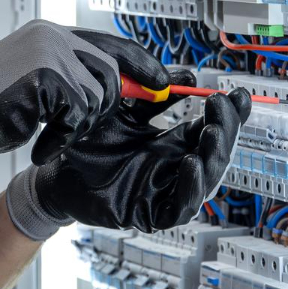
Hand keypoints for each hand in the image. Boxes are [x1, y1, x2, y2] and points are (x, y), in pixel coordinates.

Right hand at [0, 20, 166, 183]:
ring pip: (99, 93)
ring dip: (79, 123)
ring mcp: (50, 53)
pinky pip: (79, 112)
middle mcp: (52, 36)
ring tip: (52, 133)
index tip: (163, 81)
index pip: (110, 42)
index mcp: (50, 33)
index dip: (140, 63)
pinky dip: (62, 136)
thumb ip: (71, 76)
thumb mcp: (35, 82)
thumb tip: (118, 88)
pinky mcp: (48, 76)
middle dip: (110, 103)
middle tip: (92, 123)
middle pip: (111, 69)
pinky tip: (41, 144)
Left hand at [5, 83, 251, 238]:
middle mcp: (170, 167)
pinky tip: (190, 162)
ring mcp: (161, 190)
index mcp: (168, 143)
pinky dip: (190, 188)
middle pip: (214, 153)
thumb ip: (150, 91)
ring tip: (209, 132)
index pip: (210, 129)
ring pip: (205, 181)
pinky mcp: (147, 212)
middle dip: (225, 130)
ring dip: (214, 156)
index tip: (238, 95)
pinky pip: (180, 208)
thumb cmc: (82, 138)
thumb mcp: (120, 105)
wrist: (49, 164)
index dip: (228, 115)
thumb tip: (185, 76)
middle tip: (221, 107)